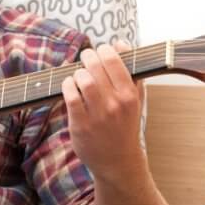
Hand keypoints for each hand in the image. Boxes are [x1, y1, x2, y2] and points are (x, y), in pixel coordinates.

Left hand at [60, 41, 144, 181]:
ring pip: (83, 80)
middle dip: (88, 57)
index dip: (104, 50)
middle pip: (96, 67)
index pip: (115, 61)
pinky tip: (69, 85)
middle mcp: (115, 104)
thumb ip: (131, 72)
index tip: (101, 50)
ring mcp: (97, 114)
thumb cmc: (126, 126)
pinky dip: (67, 85)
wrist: (118, 161)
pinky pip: (70, 96)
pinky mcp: (80, 124)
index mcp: (130, 95)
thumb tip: (121, 44)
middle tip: (85, 56)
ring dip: (78, 72)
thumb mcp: (137, 100)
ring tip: (79, 74)